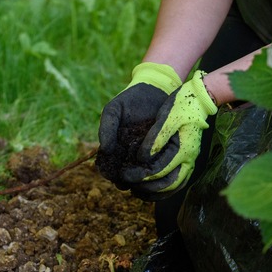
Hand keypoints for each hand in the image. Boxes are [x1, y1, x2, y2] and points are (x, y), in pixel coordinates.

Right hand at [96, 63, 181, 187]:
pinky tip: (157, 167)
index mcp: (118, 152)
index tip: (112, 174)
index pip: (112, 170)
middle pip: (130, 178)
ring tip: (142, 175)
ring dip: (144, 180)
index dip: (111, 174)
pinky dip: (161, 169)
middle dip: (129, 180)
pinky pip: (164, 165)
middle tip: (128, 178)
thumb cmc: (129, 101)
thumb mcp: (113, 111)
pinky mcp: (167, 151)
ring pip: (147, 176)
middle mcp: (133, 158)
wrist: (153, 90)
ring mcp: (150, 156)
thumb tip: (104, 150)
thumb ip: (106, 129)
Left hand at [125, 70, 217, 197]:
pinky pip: (178, 181)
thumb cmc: (182, 105)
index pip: (160, 170)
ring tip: (136, 192)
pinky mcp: (188, 160)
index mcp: (184, 149)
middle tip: (127, 183)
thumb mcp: (167, 117)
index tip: (124, 173)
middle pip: (167, 184)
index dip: (141, 174)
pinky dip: (164, 189)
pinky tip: (150, 189)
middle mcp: (189, 160)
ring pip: (173, 186)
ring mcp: (190, 161)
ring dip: (155, 192)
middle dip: (146, 186)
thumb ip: (156, 138)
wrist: (199, 98)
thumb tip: (143, 158)